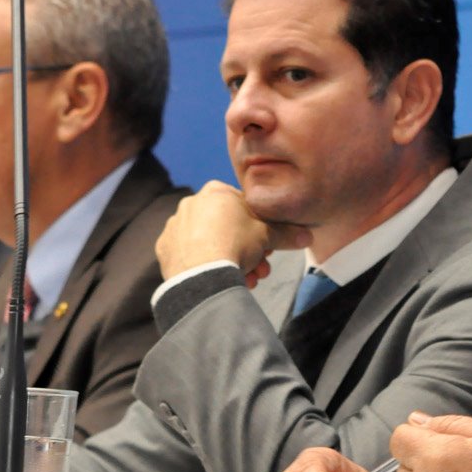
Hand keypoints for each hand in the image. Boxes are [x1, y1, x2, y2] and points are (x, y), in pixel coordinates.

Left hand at [155, 181, 310, 285]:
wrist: (202, 275)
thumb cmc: (236, 246)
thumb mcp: (268, 237)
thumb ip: (286, 234)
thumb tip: (306, 237)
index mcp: (216, 192)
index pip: (245, 208)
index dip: (261, 229)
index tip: (269, 247)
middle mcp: (191, 203)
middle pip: (228, 228)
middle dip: (247, 251)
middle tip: (260, 268)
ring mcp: (175, 226)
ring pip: (210, 243)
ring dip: (230, 261)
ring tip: (244, 280)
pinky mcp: (164, 249)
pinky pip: (190, 256)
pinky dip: (205, 266)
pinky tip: (218, 280)